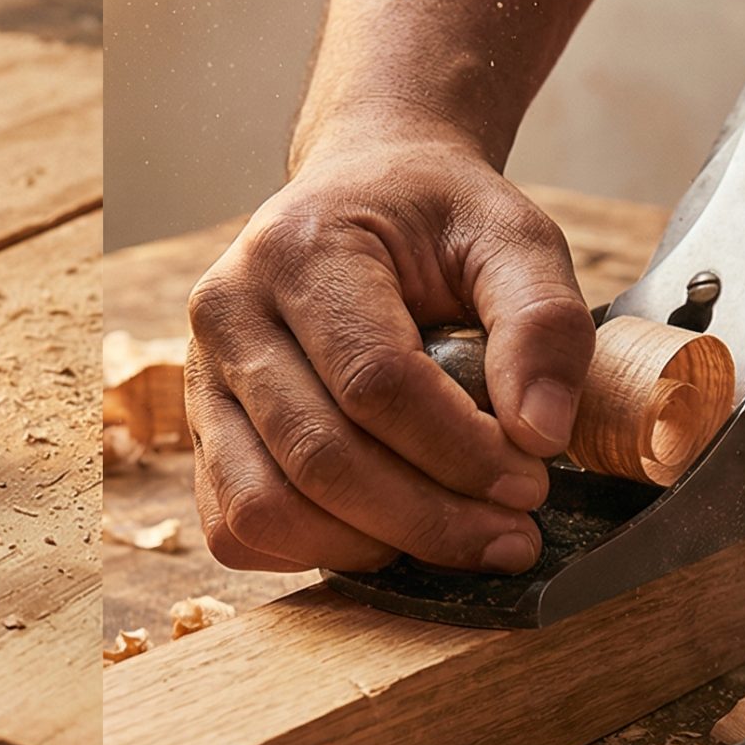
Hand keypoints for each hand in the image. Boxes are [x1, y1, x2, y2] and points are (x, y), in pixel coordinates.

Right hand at [186, 127, 592, 572]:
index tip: (532, 482)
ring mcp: (202, 379)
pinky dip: (314, 553)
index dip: (459, 451)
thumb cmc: (436, 219)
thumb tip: (542, 434)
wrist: (361, 191)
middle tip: (512, 537)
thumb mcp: (512, 237)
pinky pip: (236, 528)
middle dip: (427, 518)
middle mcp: (229, 313)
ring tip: (451, 537)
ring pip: (265, 508)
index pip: (373, 381)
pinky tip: (387, 533)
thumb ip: (543, 321)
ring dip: (370, 548)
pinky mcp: (201, 431)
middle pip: (318, 457)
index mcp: (299, 250)